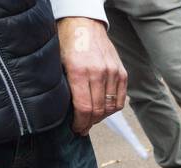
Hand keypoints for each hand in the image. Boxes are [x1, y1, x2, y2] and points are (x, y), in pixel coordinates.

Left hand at [58, 16, 126, 135]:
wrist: (84, 23)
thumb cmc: (67, 42)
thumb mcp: (58, 63)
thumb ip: (65, 86)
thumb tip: (67, 112)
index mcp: (79, 71)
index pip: (84, 108)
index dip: (81, 123)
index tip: (76, 129)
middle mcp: (99, 72)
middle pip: (98, 110)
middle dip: (89, 123)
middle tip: (82, 128)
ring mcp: (113, 73)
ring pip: (111, 107)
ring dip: (101, 117)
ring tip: (92, 119)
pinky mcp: (122, 73)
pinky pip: (120, 100)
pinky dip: (112, 108)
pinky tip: (103, 110)